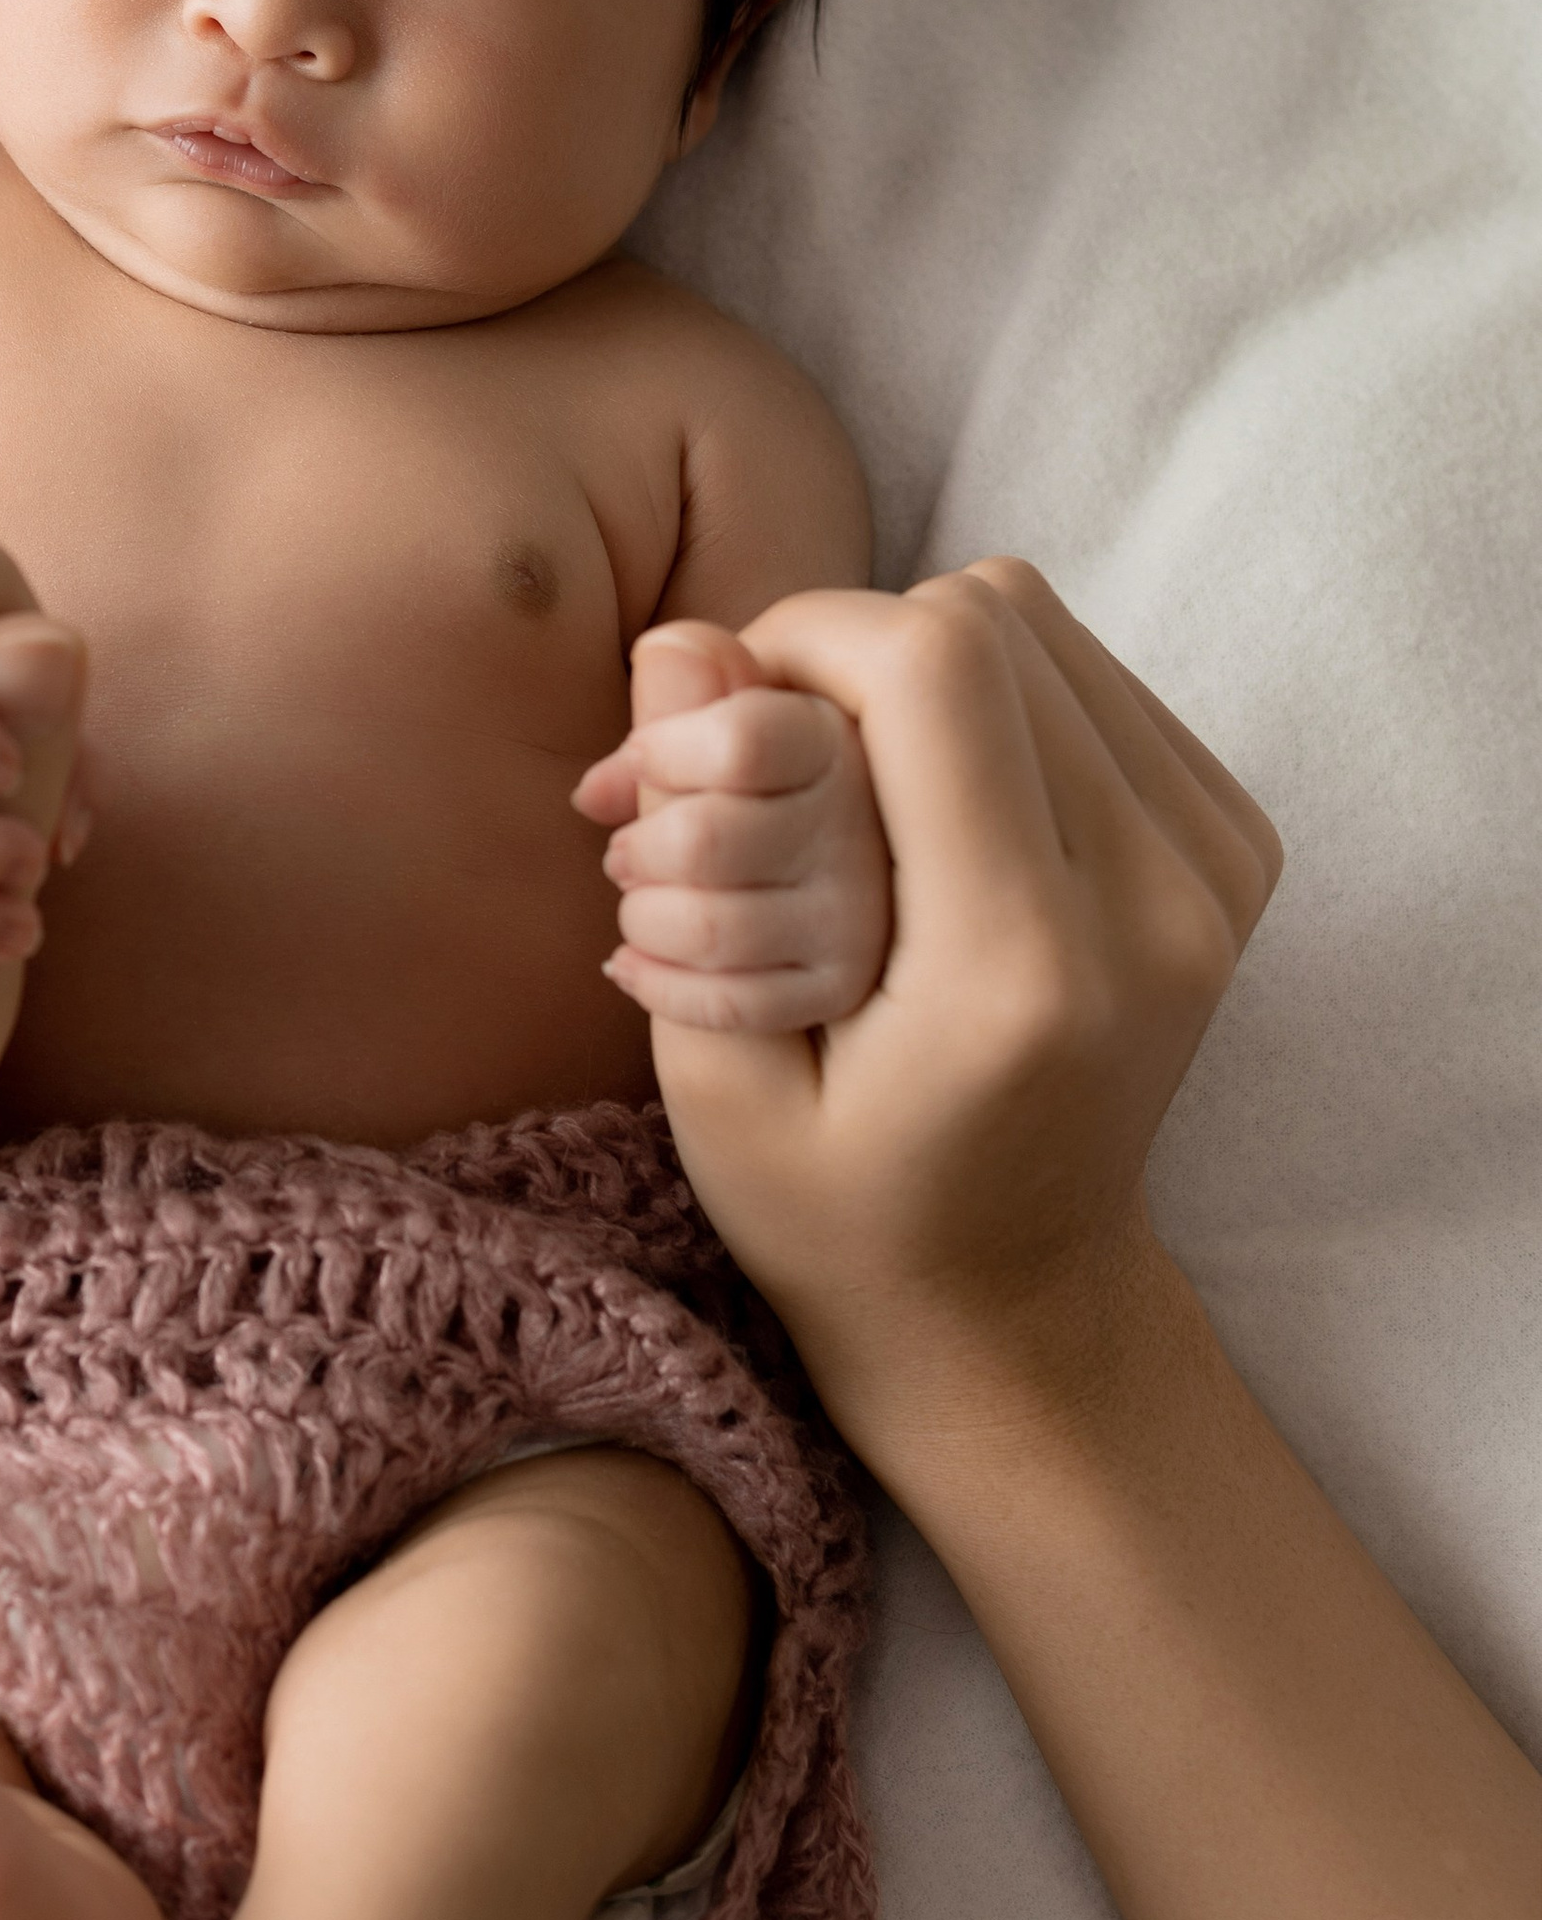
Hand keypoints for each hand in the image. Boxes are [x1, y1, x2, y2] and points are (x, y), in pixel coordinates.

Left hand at [574, 618, 892, 1030]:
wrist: (817, 890)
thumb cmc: (751, 786)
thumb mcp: (726, 722)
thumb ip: (685, 696)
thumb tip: (637, 706)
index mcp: (835, 738)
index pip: (739, 742)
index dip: (662, 752)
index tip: (640, 760)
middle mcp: (863, 829)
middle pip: (702, 841)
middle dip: (638, 850)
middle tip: (626, 854)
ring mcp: (859, 917)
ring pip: (707, 927)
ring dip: (644, 918)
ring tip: (639, 904)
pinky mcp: (840, 988)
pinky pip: (727, 1002)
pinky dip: (658, 983)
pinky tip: (634, 962)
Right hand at [577, 560, 1280, 1453]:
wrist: (1011, 1303)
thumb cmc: (836, 1211)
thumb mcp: (713, 1072)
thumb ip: (697, 850)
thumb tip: (684, 643)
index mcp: (1023, 972)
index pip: (936, 668)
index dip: (802, 642)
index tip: (720, 727)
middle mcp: (1156, 905)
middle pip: (991, 617)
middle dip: (846, 651)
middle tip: (765, 758)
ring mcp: (1216, 872)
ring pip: (1042, 622)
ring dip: (915, 667)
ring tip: (844, 781)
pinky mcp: (1234, 846)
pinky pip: (1089, 672)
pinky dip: (988, 696)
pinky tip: (931, 801)